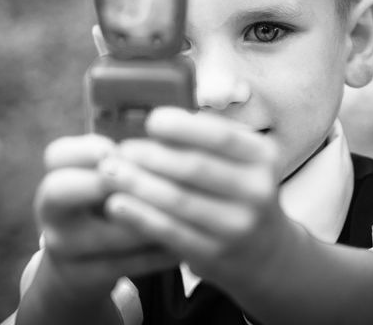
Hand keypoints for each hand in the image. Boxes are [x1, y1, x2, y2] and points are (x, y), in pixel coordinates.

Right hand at [33, 134, 177, 301]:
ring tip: (186, 211)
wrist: (81, 265)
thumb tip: (168, 142)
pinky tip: (183, 243)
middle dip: (105, 181)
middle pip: (60, 189)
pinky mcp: (83, 276)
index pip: (56, 155)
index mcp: (57, 177)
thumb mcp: (105, 181)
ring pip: (104, 233)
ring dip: (148, 221)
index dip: (86, 149)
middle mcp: (50, 211)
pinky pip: (124, 264)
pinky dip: (156, 254)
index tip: (114, 150)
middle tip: (145, 179)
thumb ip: (125, 161)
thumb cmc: (105, 206)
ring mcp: (62, 247)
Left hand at [99, 107, 290, 289]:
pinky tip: (115, 204)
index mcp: (262, 156)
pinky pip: (171, 232)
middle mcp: (258, 190)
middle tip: (118, 150)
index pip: (220, 136)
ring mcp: (239, 225)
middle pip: (195, 167)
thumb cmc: (236, 191)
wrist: (264, 252)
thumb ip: (206, 140)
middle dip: (150, 156)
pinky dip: (139, 216)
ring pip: (179, 201)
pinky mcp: (217, 254)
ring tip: (108, 173)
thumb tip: (154, 118)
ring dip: (138, 184)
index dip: (182, 127)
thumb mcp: (239, 161)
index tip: (150, 120)